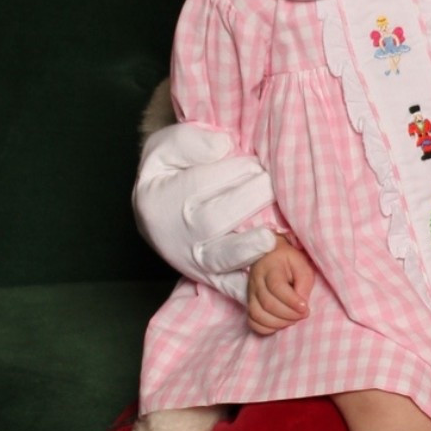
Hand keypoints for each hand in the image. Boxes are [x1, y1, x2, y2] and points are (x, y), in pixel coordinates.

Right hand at [136, 123, 277, 303]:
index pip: (199, 183)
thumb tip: (223, 146)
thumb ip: (189, 141)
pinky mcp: (210, 277)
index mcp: (160, 198)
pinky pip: (230, 286)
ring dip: (247, 250)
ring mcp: (193, 259)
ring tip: (270, 238)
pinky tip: (272, 283)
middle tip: (274, 185)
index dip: (232, 171)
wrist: (157, 210)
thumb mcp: (166, 148)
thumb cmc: (171, 171)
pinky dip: (250, 288)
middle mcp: (175, 233)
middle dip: (247, 200)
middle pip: (212, 219)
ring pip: (219, 258)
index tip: (255, 162)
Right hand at [246, 238, 315, 334]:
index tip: (305, 308)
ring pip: (257, 314)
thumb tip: (302, 306)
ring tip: (293, 320)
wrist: (270, 257)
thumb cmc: (289, 263)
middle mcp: (256, 281)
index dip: (291, 301)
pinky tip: (280, 324)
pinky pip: (252, 321)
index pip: (276, 287)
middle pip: (267, 304)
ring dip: (278, 323)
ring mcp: (250, 293)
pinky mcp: (249, 304)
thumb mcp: (302, 265)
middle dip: (289, 314)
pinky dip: (266, 328)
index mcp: (270, 268)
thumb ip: (304, 283)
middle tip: (303, 314)